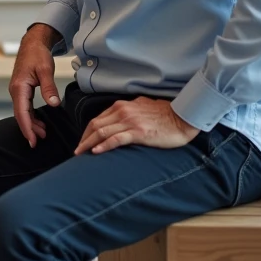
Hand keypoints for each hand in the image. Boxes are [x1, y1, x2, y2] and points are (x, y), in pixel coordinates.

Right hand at [9, 24, 62, 148]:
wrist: (32, 43)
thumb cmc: (37, 54)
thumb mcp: (46, 70)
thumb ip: (49, 87)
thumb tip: (53, 104)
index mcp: (19, 87)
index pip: (22, 113)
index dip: (27, 128)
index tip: (33, 141)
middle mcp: (16, 90)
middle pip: (20, 115)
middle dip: (29, 129)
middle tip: (39, 142)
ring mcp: (18, 91)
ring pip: (22, 112)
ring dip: (31, 123)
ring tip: (43, 134)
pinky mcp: (22, 90)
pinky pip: (25, 107)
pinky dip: (31, 116)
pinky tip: (39, 122)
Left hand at [74, 96, 199, 155]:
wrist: (182, 117)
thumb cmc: (165, 113)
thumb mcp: (143, 106)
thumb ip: (130, 110)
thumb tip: (122, 116)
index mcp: (123, 106)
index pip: (98, 119)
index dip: (87, 131)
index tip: (83, 141)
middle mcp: (123, 111)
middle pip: (96, 125)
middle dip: (84, 139)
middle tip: (77, 151)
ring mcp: (130, 121)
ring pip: (102, 132)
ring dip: (88, 144)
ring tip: (81, 154)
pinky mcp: (138, 132)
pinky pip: (116, 139)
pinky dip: (104, 145)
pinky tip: (96, 152)